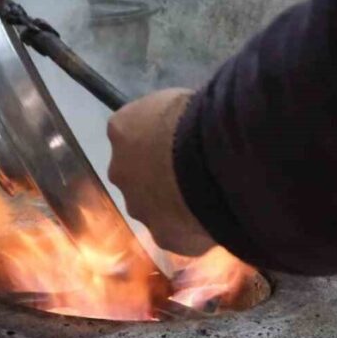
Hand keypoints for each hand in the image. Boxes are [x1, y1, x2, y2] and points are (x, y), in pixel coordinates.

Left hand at [107, 88, 214, 255]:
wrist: (215, 161)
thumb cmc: (202, 117)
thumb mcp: (180, 101)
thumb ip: (170, 119)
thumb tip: (181, 127)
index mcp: (122, 129)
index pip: (129, 133)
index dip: (156, 139)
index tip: (179, 140)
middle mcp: (120, 170)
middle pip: (136, 175)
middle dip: (159, 176)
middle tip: (193, 173)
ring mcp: (138, 207)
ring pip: (154, 208)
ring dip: (174, 205)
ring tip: (208, 198)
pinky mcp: (162, 236)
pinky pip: (178, 233)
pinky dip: (193, 229)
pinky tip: (216, 220)